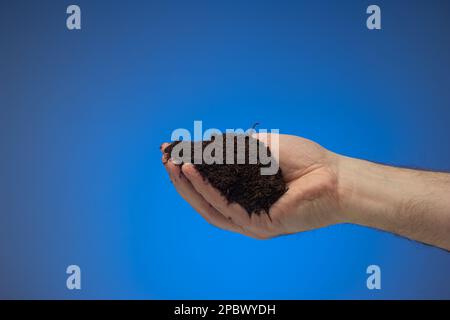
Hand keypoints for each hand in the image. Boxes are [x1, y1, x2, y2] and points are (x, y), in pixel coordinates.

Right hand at [161, 134, 343, 238]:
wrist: (334, 176)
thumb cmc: (305, 160)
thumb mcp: (262, 148)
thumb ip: (235, 149)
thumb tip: (208, 143)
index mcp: (246, 192)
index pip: (211, 184)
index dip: (191, 170)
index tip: (172, 152)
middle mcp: (245, 208)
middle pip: (205, 198)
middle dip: (183, 179)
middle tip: (166, 159)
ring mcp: (251, 219)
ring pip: (209, 206)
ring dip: (188, 186)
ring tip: (173, 165)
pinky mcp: (258, 225)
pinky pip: (225, 208)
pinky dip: (206, 190)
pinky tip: (193, 172)